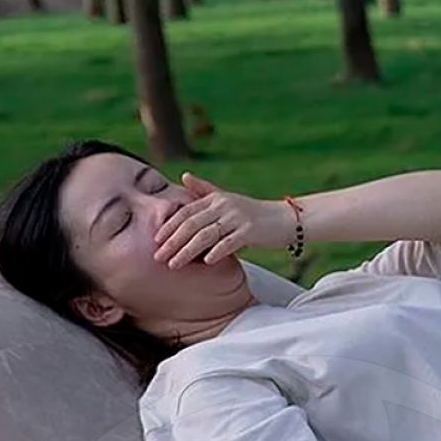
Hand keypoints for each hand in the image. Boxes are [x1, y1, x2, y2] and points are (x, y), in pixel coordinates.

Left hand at [153, 172, 290, 268]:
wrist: (285, 219)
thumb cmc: (253, 214)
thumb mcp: (227, 199)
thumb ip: (205, 190)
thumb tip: (183, 176)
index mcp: (215, 199)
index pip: (186, 212)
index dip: (169, 226)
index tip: (155, 240)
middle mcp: (224, 206)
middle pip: (191, 225)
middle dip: (172, 242)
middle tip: (158, 257)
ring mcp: (237, 218)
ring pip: (205, 235)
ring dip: (187, 251)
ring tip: (174, 264)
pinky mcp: (250, 231)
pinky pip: (229, 243)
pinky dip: (216, 252)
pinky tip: (205, 262)